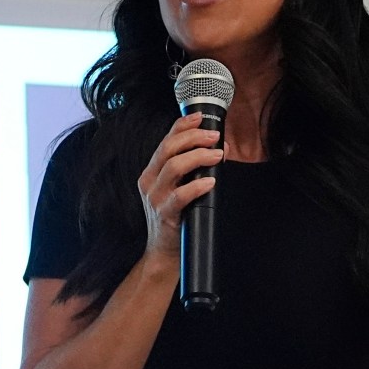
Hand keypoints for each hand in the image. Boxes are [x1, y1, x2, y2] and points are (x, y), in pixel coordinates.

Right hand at [137, 112, 223, 267]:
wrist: (164, 251)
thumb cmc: (176, 217)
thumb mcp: (178, 187)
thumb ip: (192, 168)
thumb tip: (219, 148)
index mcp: (152, 172)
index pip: (165, 141)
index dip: (182, 125)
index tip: (200, 117)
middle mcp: (150, 182)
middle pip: (168, 148)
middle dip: (194, 138)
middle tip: (215, 137)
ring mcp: (155, 198)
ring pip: (173, 166)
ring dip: (198, 157)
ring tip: (217, 156)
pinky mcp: (165, 214)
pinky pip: (180, 195)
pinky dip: (197, 186)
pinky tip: (210, 182)